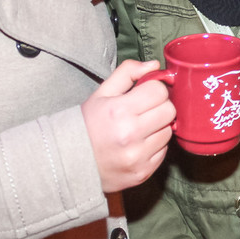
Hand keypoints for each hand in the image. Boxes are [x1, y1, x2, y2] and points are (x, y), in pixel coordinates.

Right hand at [81, 59, 174, 192]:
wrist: (70, 163)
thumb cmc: (87, 124)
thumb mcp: (102, 93)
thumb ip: (128, 72)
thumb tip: (154, 65)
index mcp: (119, 111)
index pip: (159, 91)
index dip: (154, 88)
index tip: (145, 92)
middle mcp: (130, 135)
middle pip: (169, 111)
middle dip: (160, 106)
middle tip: (145, 109)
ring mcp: (137, 157)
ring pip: (168, 132)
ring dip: (158, 127)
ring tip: (139, 128)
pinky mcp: (143, 173)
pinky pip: (163, 152)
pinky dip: (155, 146)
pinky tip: (138, 144)